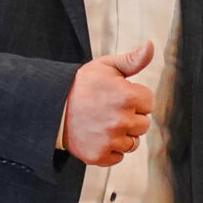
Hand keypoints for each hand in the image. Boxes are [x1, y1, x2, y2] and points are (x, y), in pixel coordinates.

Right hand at [62, 41, 154, 166]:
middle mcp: (121, 120)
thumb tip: (150, 45)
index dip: (135, 98)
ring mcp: (109, 140)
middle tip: (109, 110)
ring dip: (122, 135)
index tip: (118, 95)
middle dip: (131, 117)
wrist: (52, 107)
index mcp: (127, 97)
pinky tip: (97, 136)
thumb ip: (133, 59)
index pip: (149, 103)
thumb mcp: (106, 66)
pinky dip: (110, 149)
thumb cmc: (82, 85)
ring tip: (103, 123)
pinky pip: (118, 156)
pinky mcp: (99, 156)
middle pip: (143, 124)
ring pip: (133, 143)